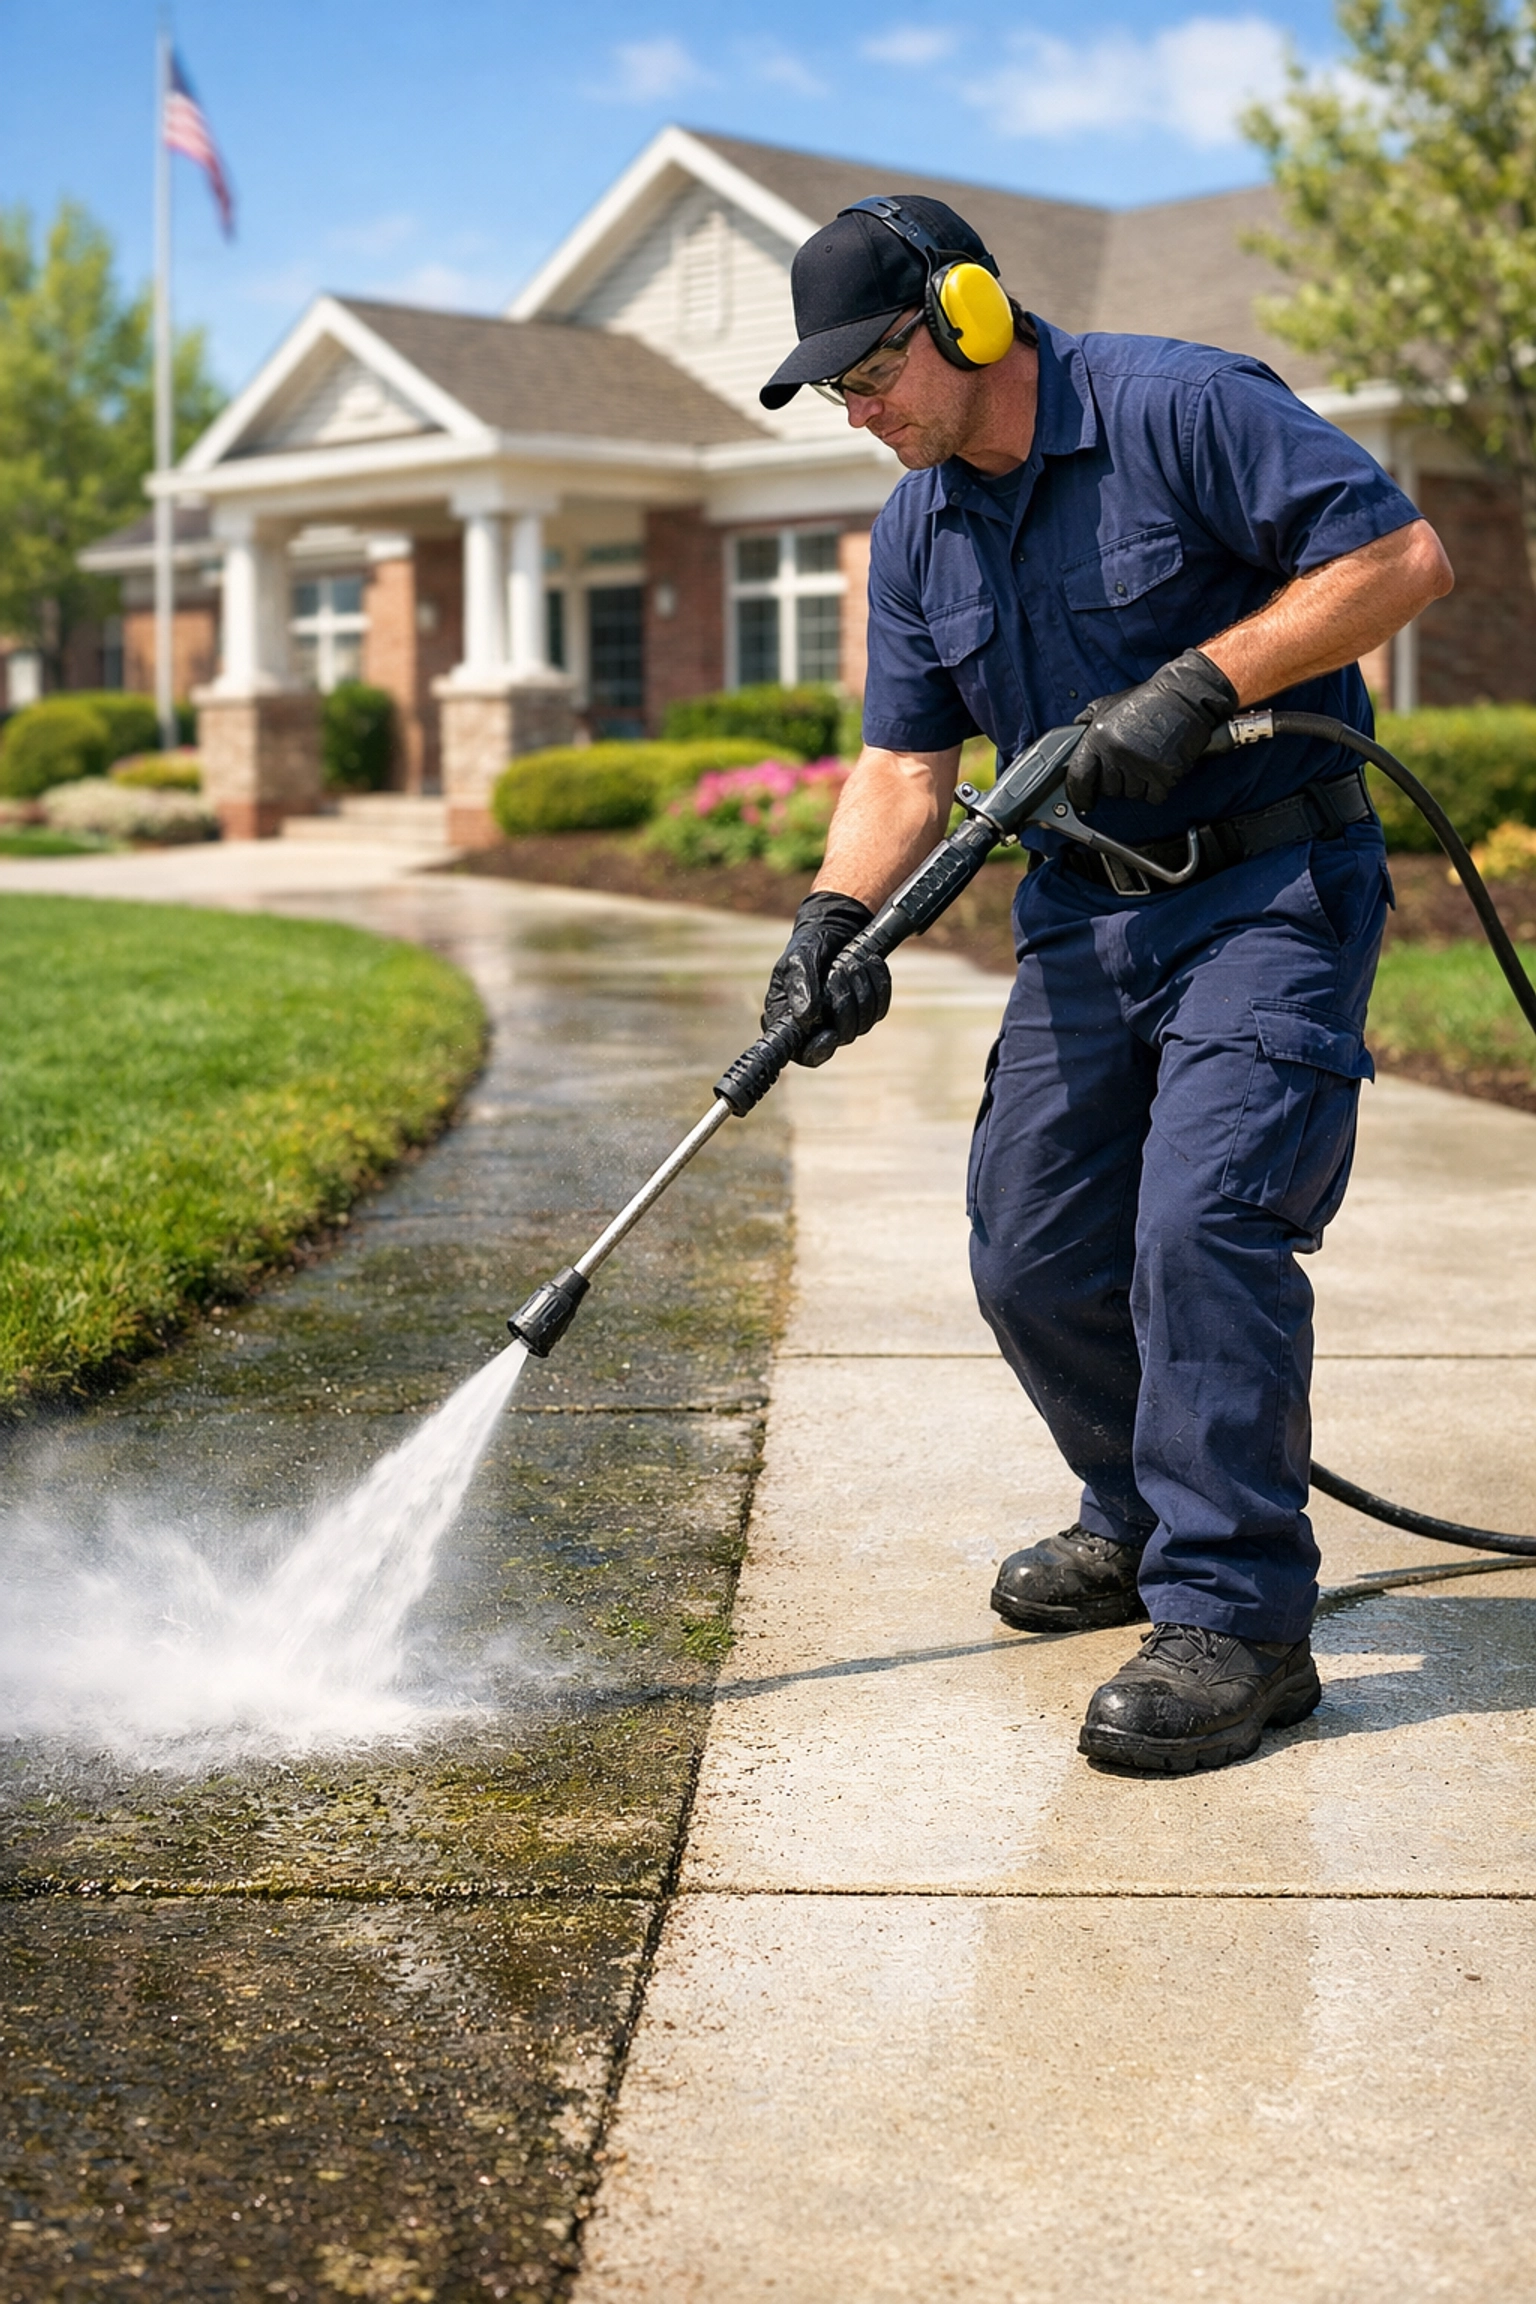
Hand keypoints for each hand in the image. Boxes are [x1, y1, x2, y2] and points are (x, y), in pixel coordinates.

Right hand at [762, 891, 891, 1068]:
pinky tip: (868, 963)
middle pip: (842, 1036)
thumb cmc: (808, 946)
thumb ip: (800, 987)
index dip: (819, 1050)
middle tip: (838, 969)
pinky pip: (880, 1007)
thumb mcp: (797, 960)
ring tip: (852, 961)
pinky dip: (877, 982)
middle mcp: (818, 1027)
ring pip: (864, 1022)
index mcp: (790, 1021)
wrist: (834, 929)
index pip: (805, 1053)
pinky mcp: (866, 1010)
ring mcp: (844, 1021)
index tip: (830, 1034)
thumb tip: (806, 1018)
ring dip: (862, 987)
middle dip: (845, 1001)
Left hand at [1065, 648, 1238, 811]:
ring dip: (1138, 784)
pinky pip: (1154, 796)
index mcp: (1098, 737)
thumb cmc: (1147, 700)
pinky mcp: (1164, 774)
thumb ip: (1086, 723)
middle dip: (1116, 782)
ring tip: (1146, 760)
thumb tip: (1071, 740)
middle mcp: (1116, 753)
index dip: (1079, 794)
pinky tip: (1159, 768)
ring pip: (1131, 795)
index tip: (1083, 801)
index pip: (1079, 778)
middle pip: (1108, 790)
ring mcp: (1141, 765)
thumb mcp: (1107, 705)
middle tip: (1129, 763)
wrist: (1184, 695)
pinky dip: (1158, 788)